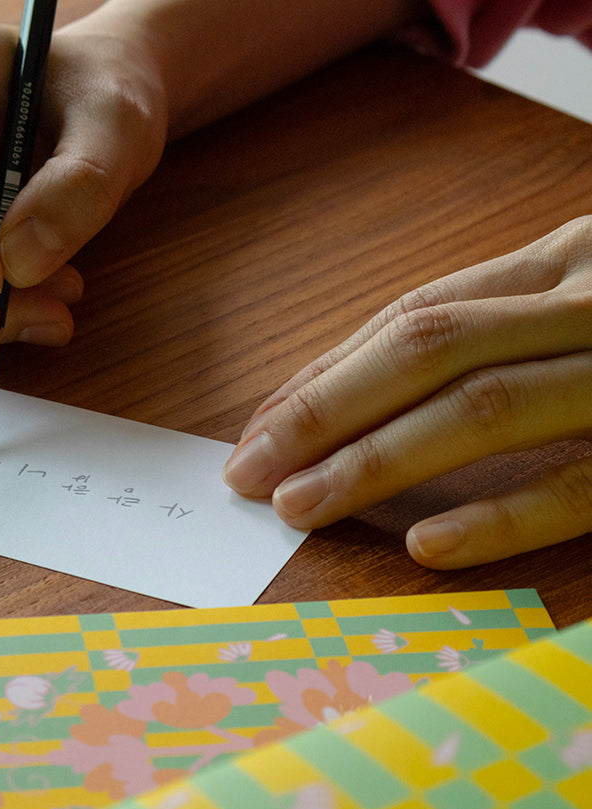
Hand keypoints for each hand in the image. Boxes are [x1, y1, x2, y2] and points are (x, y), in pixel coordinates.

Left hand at [223, 220, 591, 565]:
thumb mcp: (584, 298)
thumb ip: (498, 328)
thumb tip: (353, 395)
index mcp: (562, 264)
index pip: (418, 316)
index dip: (328, 377)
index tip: (259, 432)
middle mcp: (585, 306)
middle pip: (431, 348)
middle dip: (326, 412)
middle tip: (251, 474)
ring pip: (486, 405)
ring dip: (377, 460)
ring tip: (301, 506)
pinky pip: (574, 487)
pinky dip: (499, 516)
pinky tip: (426, 544)